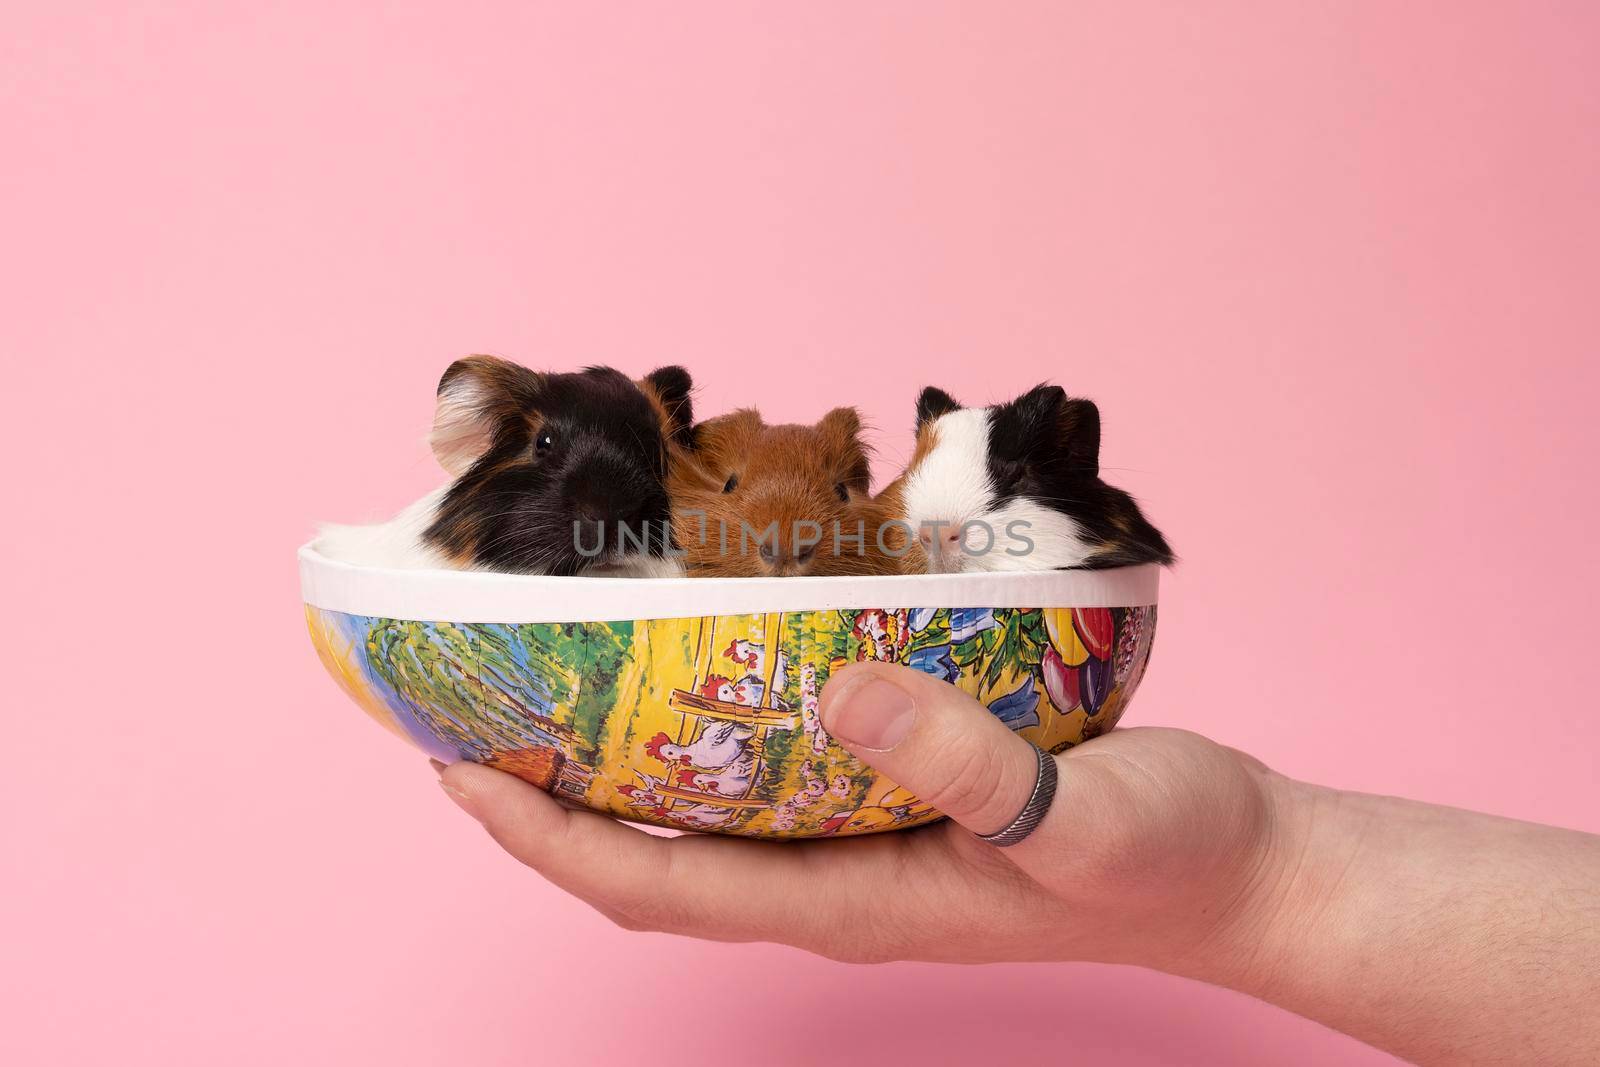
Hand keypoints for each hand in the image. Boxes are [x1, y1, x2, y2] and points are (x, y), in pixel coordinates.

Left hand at [436, 661, 1285, 970]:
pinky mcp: (900, 790)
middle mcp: (834, 875)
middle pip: (654, 850)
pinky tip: (714, 655)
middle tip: (479, 703)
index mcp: (850, 902)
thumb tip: (837, 691)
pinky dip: (721, 716)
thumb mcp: (1076, 818)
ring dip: (626, 753)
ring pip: (709, 804)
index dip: (546, 839)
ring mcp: (864, 836)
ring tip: (562, 674)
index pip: (654, 886)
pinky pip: (778, 761)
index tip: (458, 772)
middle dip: (554, 794)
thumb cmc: (1166, 857)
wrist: (1237, 866)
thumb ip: (964, 765)